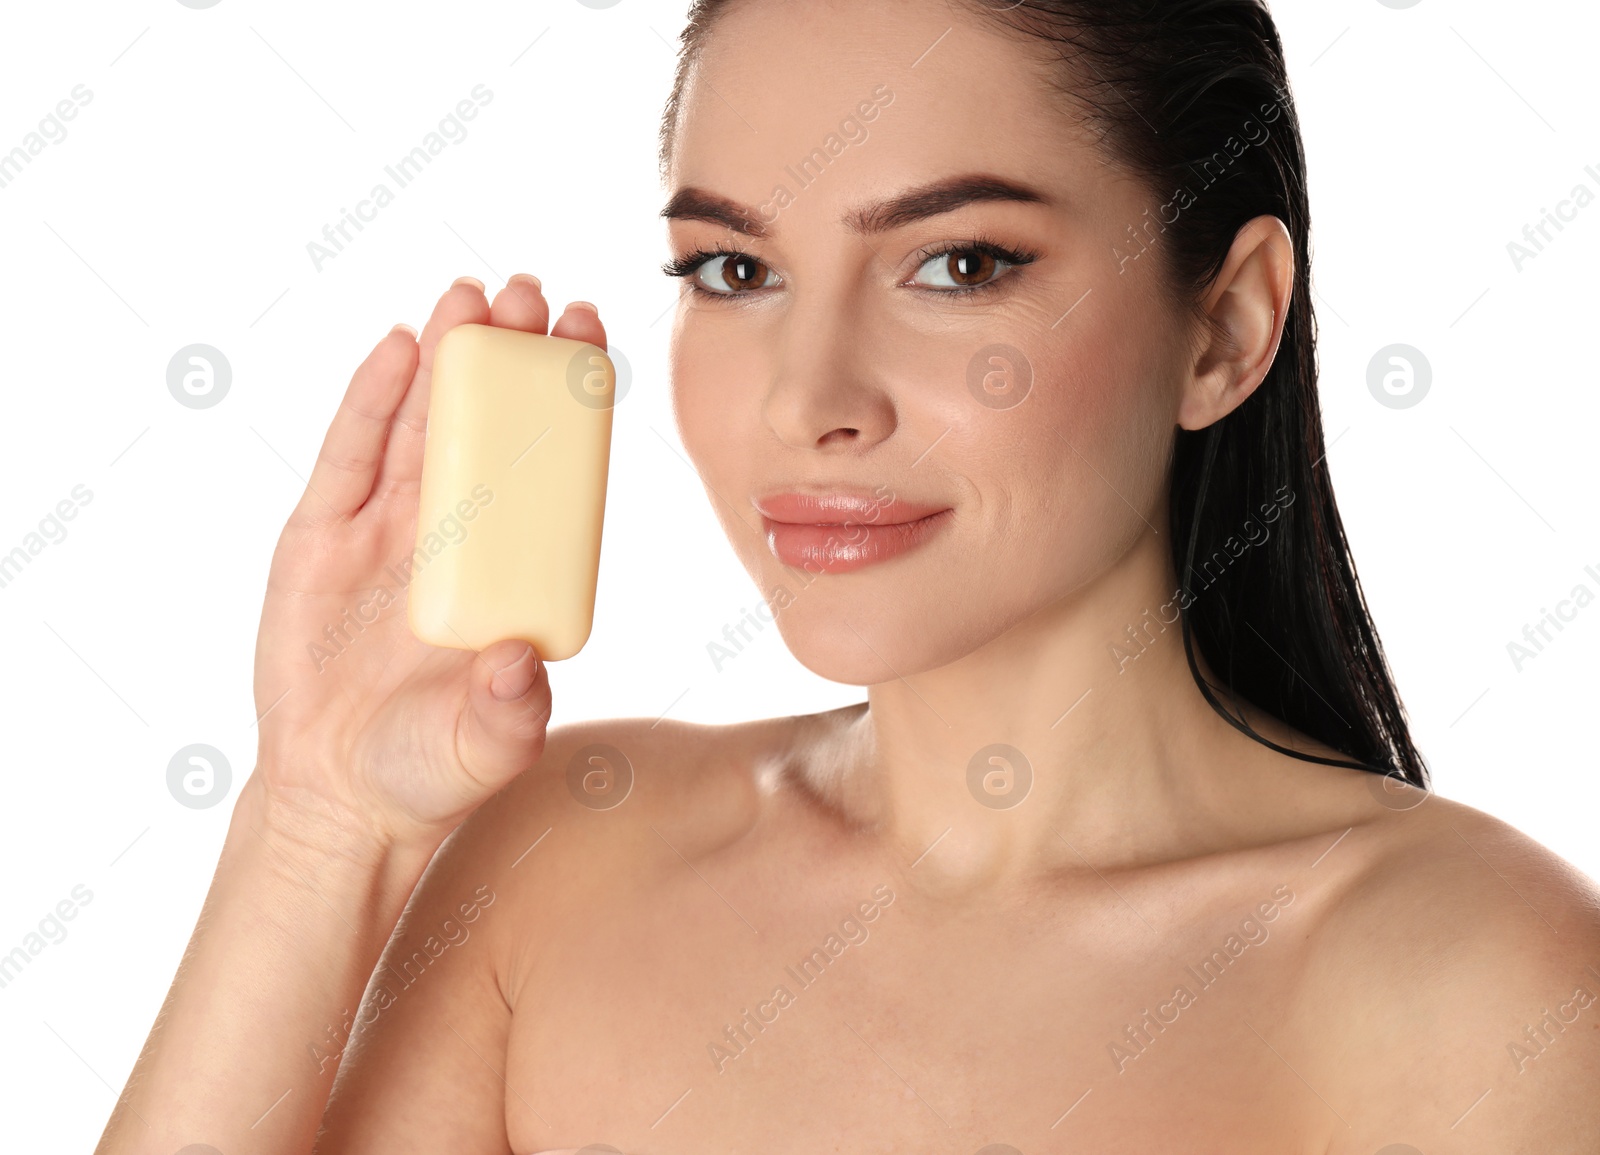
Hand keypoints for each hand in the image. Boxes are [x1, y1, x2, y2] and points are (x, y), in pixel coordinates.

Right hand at [248, 275, 607, 849]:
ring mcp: (387, 531)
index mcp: (513, 571)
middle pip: (489, 428)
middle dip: (508, 357)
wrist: (337, 799)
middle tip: (528, 292)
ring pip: (422, 426)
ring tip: (468, 298)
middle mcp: (458, 537)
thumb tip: (519, 665)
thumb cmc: (428, 772)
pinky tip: (397, 348)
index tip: (588, 334)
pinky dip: (370, 401)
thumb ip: (508, 713)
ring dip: (445, 359)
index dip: (567, 403)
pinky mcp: (321, 537)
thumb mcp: (484, 749)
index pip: (550, 470)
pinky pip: (350, 455)